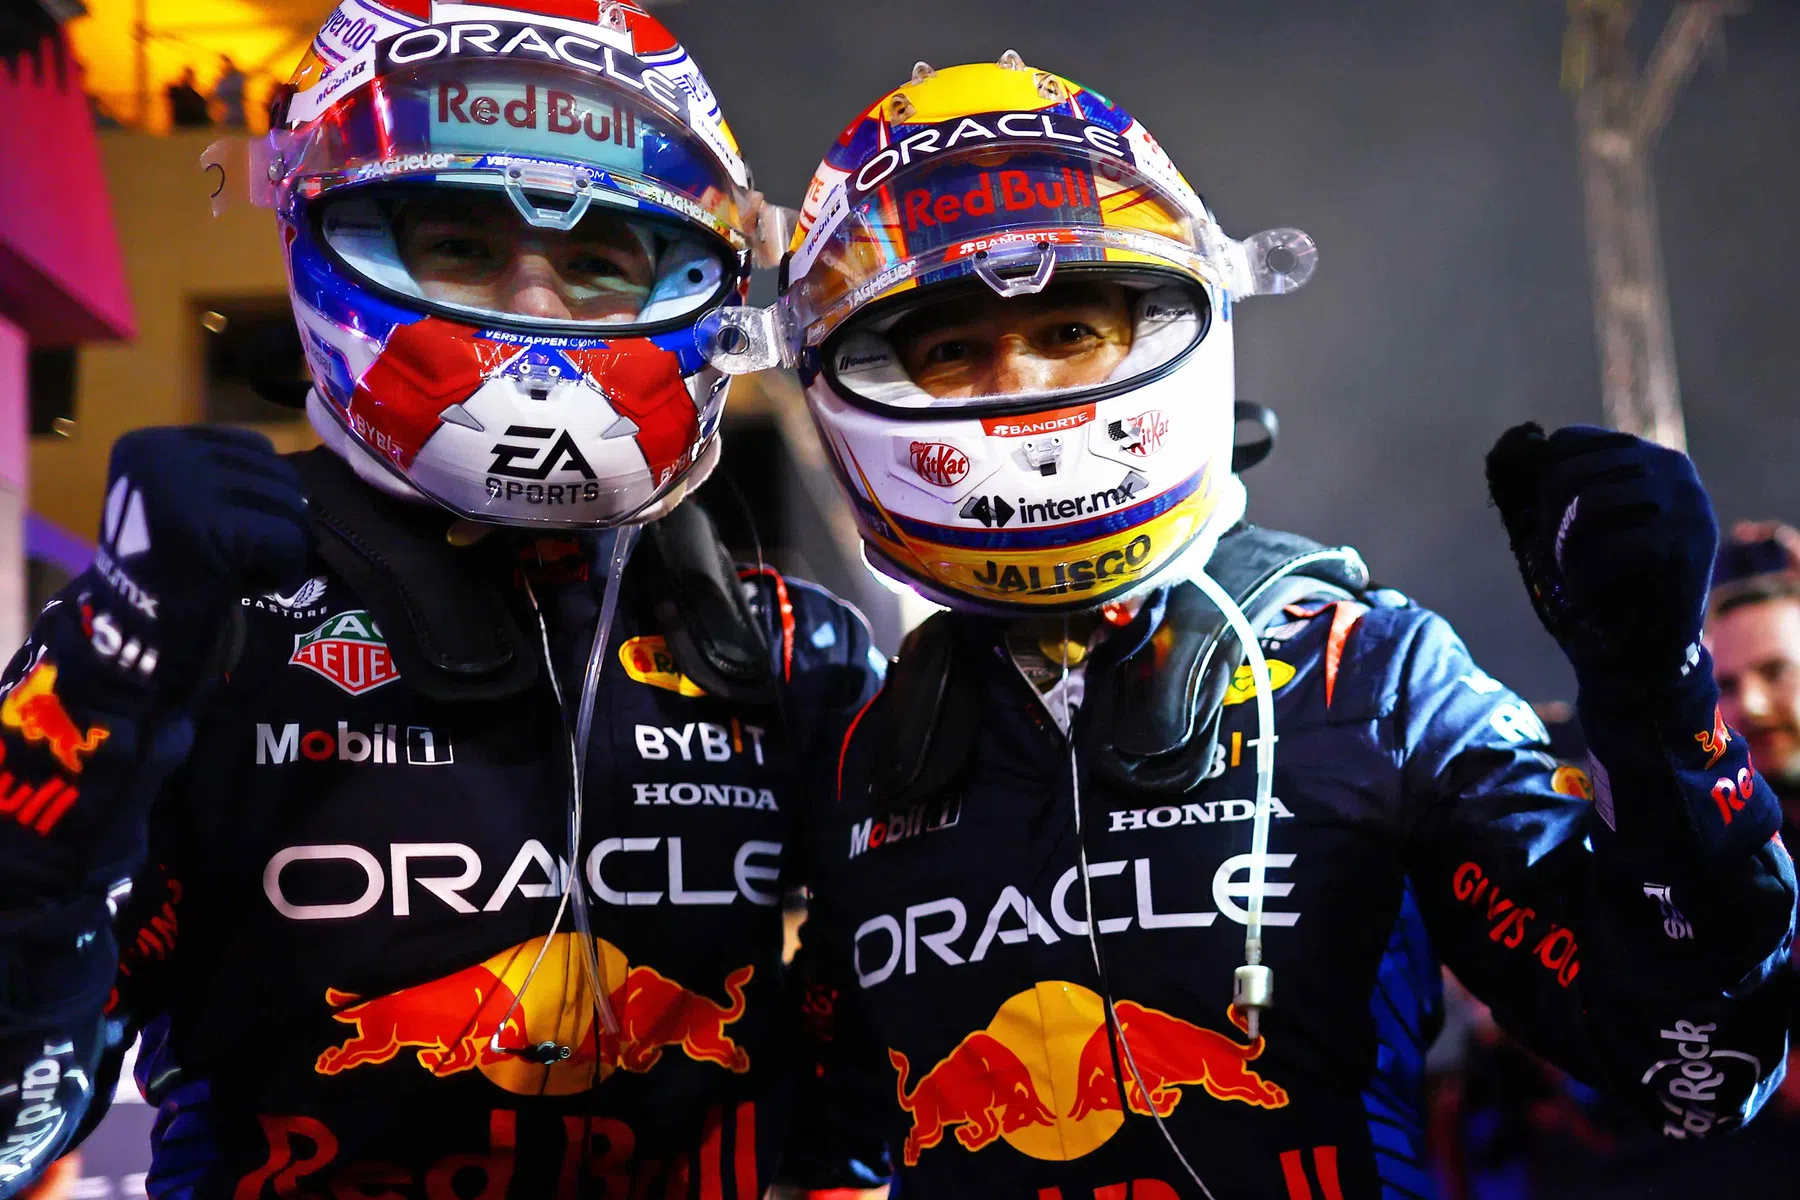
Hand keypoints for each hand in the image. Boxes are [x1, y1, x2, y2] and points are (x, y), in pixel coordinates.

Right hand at [65, 427, 308, 694]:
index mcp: (151, 445)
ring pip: (286, 504)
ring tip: (257, 571)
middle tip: (259, 558)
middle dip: (281, 519)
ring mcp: (185, 487)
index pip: (249, 446)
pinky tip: (268, 586)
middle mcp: (163, 456)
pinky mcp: (211, 526)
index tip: (249, 531)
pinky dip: (288, 568)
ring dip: (286, 544)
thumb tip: (295, 482)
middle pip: (273, 472)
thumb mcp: (180, 507)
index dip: (266, 491)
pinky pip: (286, 538)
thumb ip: (224, 481)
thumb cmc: (165, 576)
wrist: (133, 636)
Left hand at [1485, 423, 1715, 681]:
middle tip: (1556, 566)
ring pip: (1588, 504)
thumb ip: (1529, 489)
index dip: (1540, 489)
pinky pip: (1613, 547)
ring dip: (1564, 553)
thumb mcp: (1551, 534)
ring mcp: (1688, 502)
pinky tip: (1593, 599)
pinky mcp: (1691, 544)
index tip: (1548, 531)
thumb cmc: (1592, 591)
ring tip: (1574, 581)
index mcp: (1640, 456)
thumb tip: (1511, 441)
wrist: (1636, 658)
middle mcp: (1671, 466)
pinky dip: (1587, 580)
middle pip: (1568, 472)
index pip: (1567, 443)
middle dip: (1546, 525)